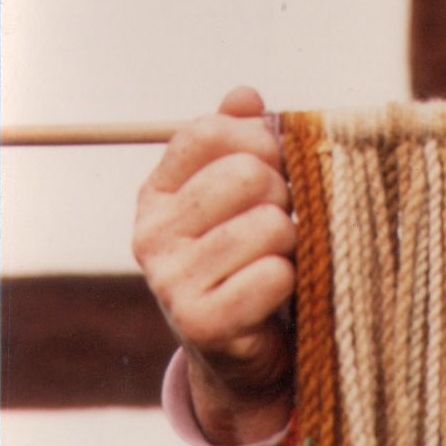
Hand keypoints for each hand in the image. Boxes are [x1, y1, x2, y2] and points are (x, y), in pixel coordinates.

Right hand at [133, 86, 296, 442]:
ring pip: (270, 224)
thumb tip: (244, 95)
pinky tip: (276, 292)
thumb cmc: (251, 257)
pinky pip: (275, 275)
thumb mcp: (243, 195)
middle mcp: (151, 234)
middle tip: (282, 220)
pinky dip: (291, 280)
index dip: (260, 139)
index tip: (278, 164)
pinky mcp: (201, 323)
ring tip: (280, 258)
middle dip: (284, 192)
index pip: (208, 132)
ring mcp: (170, 281)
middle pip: (245, 174)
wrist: (245, 350)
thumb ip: (242, 139)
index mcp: (158, 194)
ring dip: (293, 240)